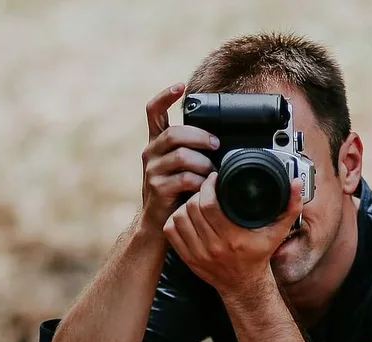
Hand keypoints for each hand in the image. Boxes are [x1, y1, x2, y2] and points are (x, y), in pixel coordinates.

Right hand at [140, 83, 219, 231]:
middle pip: (175, 133)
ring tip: (212, 173)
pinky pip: (184, 179)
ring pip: (181, 156)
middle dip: (200, 136)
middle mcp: (151, 153)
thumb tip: (220, 142)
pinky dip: (200, 182)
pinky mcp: (158, 189)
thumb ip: (192, 152)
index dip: (165, 96)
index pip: (153, 112)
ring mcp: (152, 171)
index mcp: (156, 143)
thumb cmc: (176, 195)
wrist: (158, 226)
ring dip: (203, 163)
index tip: (180, 86)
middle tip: (216, 145)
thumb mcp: (181, 169)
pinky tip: (205, 188)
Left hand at [162, 170, 302, 297]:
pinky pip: (171, 232)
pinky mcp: (188, 258)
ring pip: (179, 218)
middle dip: (197, 193)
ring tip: (196, 202)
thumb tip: (296, 184)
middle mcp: (214, 247)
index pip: (209, 204)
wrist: (245, 285)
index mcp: (233, 238)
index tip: (214, 179)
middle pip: (192, 208)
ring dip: (186, 206)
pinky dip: (176, 221)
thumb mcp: (277, 232)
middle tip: (205, 189)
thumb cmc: (259, 255)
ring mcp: (198, 254)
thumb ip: (290, 207)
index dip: (208, 186)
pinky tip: (187, 217)